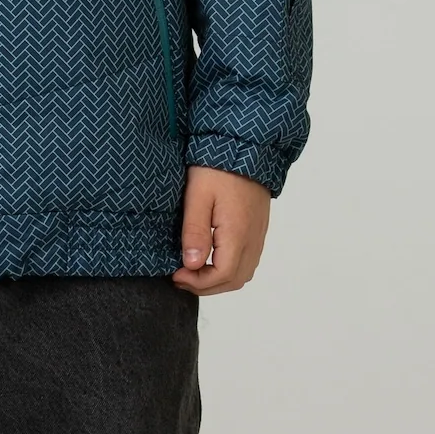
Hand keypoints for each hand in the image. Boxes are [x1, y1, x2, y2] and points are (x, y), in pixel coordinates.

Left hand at [172, 166, 270, 293]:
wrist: (245, 147)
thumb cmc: (217, 169)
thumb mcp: (198, 196)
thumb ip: (195, 232)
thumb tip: (192, 264)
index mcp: (237, 234)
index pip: (221, 275)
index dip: (197, 281)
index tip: (175, 273)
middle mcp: (253, 239)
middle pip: (234, 280)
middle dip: (206, 286)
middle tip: (181, 278)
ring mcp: (258, 235)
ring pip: (243, 273)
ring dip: (219, 280)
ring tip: (193, 271)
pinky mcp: (258, 229)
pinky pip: (248, 260)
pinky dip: (230, 269)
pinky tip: (210, 259)